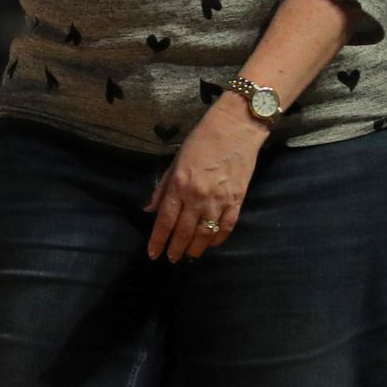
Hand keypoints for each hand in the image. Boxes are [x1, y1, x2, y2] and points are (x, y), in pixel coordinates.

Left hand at [146, 102, 264, 260]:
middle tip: (171, 259)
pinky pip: (226, 227)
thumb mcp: (176, 160)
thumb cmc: (202, 139)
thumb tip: (149, 209)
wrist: (237, 127)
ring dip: (195, 249)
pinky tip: (210, 244)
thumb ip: (163, 187)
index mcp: (180, 185)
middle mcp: (198, 196)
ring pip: (205, 234)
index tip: (153, 253)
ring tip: (189, 256)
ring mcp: (219, 200)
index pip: (165, 220)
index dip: (158, 240)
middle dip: (175, 249)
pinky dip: (218, 239)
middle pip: (184, 232)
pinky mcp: (237, 200)